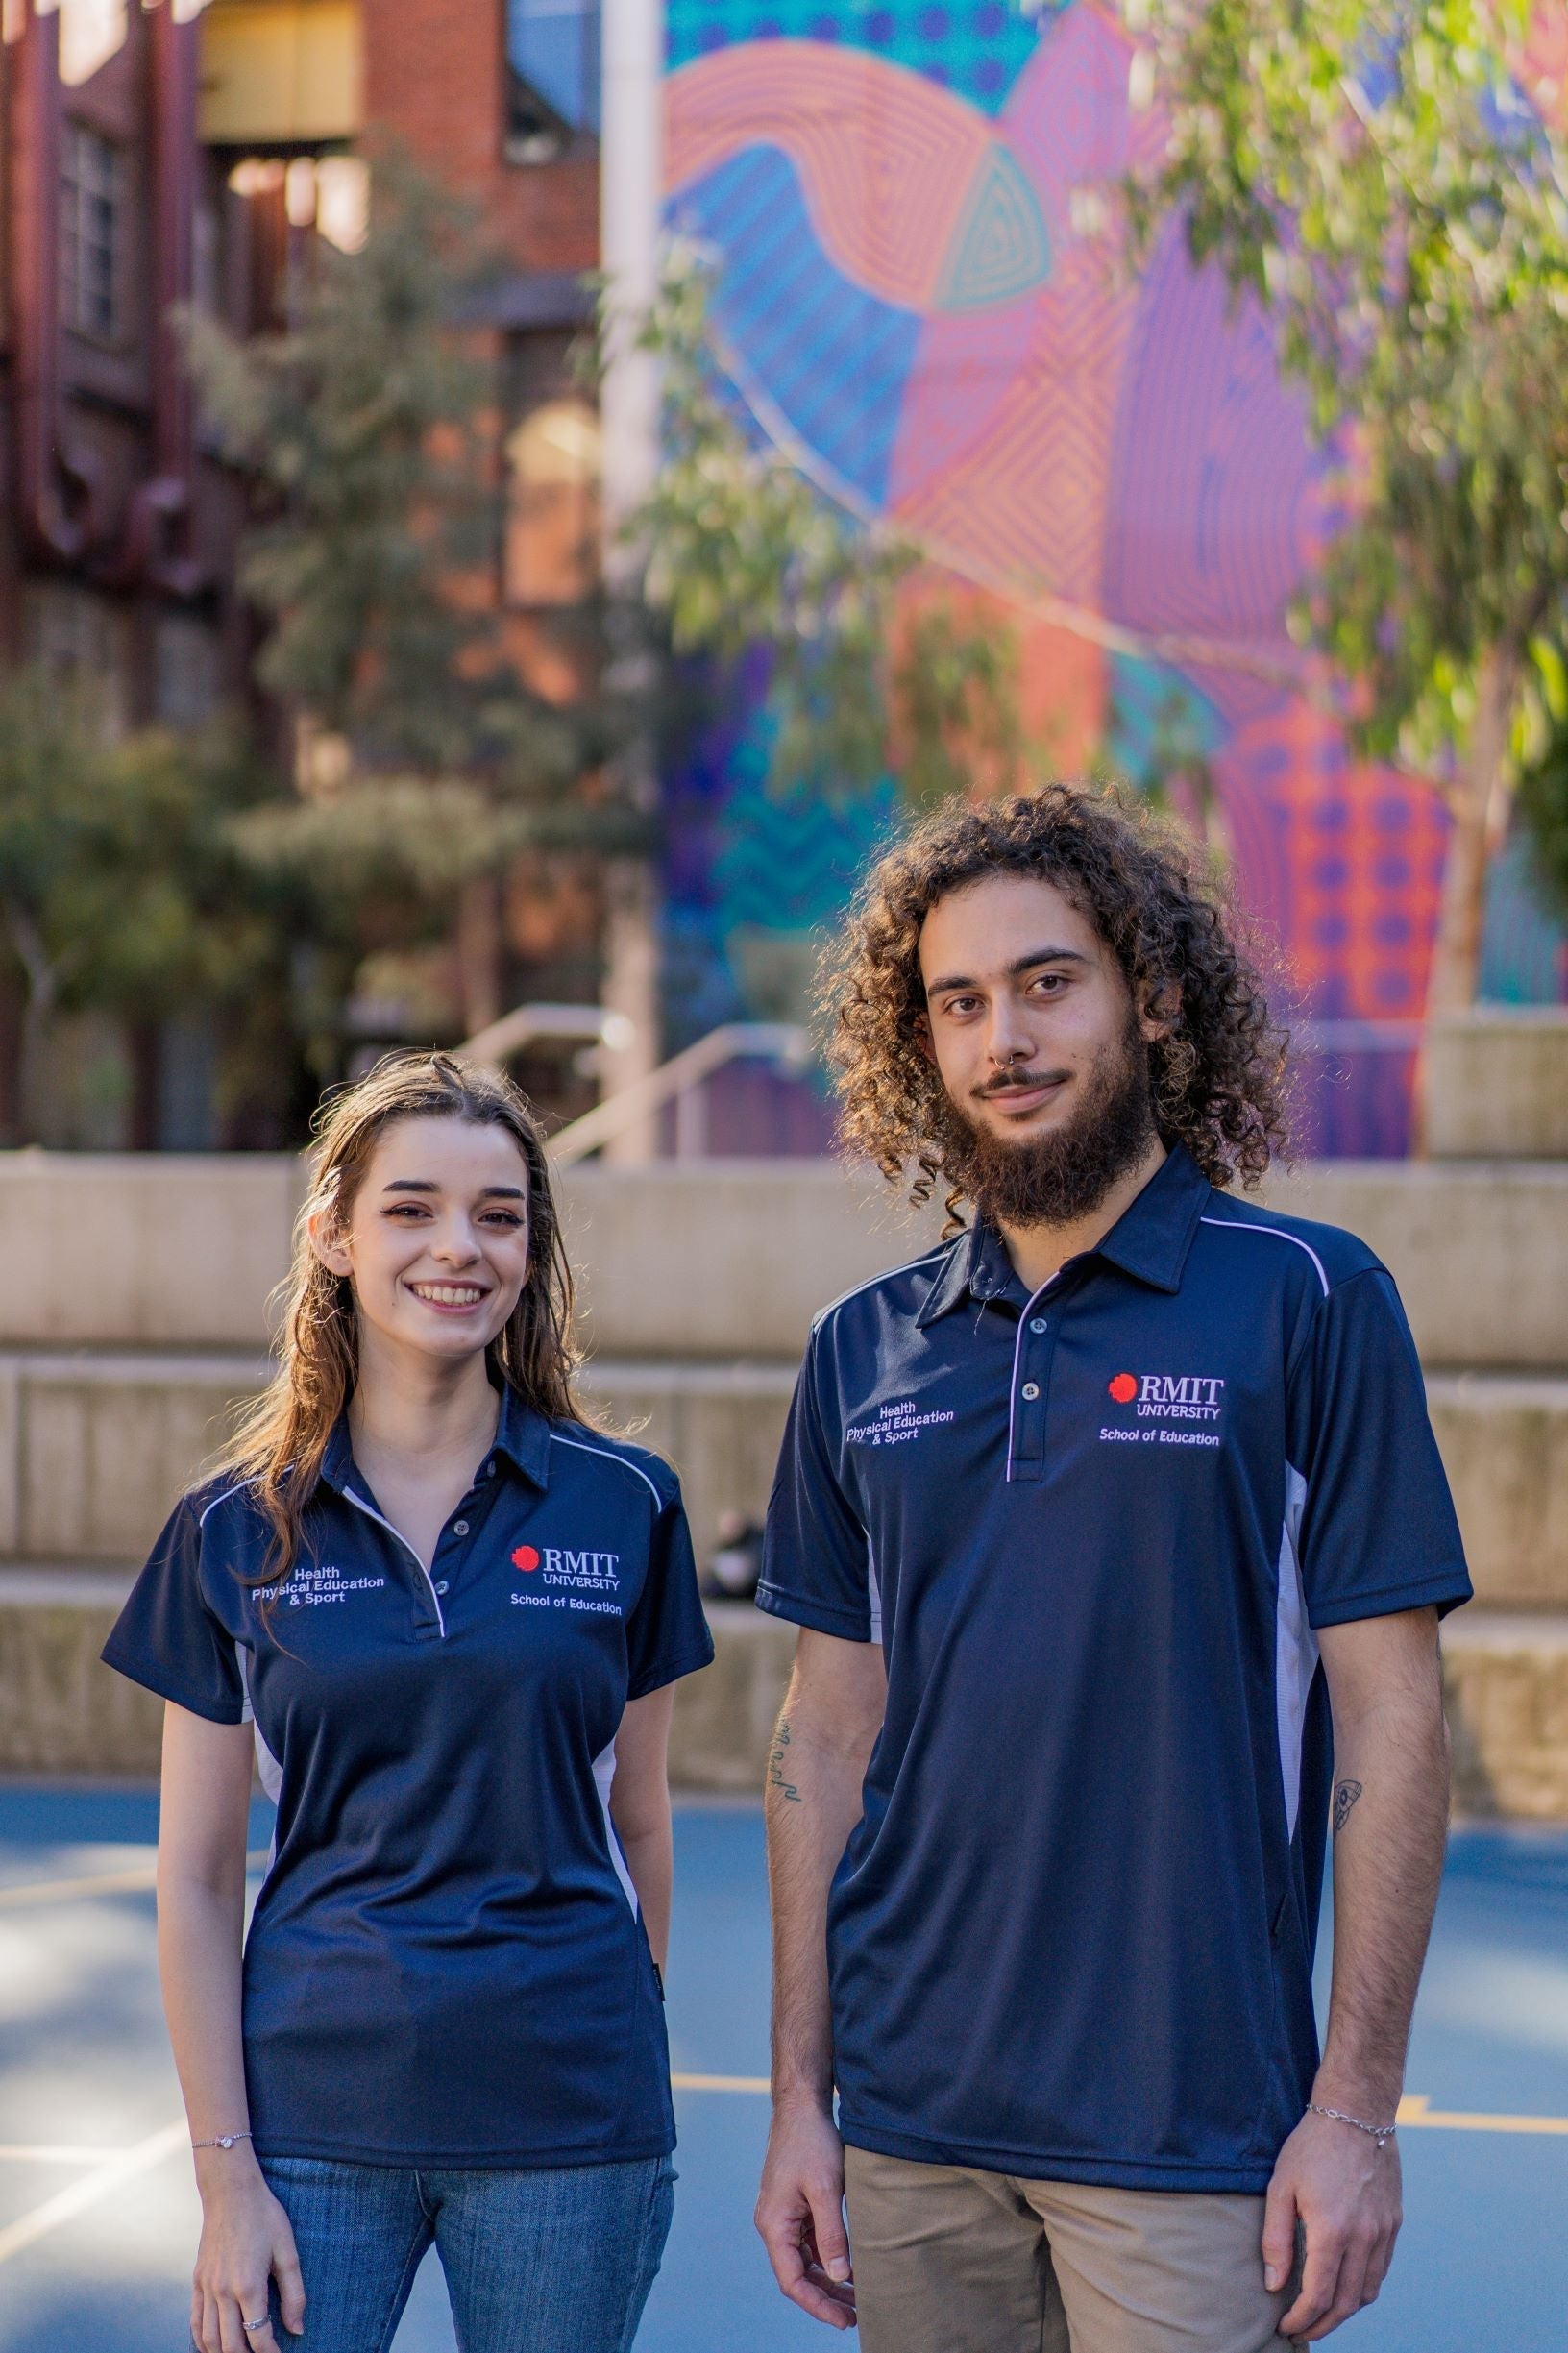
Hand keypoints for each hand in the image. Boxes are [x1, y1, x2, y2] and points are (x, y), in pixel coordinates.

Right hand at [190, 2157, 305, 2352]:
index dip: (270, 2352)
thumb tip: (298, 2329)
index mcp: (249, 2286)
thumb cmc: (264, 2218)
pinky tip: (214, 2346)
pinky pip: (194, 2322)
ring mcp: (207, 2288)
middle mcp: (223, 2292)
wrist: (231, 2193)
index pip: (258, 2336)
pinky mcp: (197, 2282)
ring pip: (209, 2339)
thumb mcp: (288, 2252)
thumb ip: (294, 2294)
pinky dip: (202, 2341)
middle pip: (230, 2345)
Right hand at [755, 2096, 856, 2329]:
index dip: (817, 2305)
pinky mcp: (795, 2207)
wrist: (802, 2106)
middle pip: (798, 2275)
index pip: (792, 2281)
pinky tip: (850, 2267)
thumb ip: (832, 2235)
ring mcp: (784, 2216)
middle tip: (857, 2315)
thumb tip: (840, 2276)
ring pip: (805, 2261)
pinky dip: (828, 2258)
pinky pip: (809, 2243)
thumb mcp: (826, 2189)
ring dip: (829, 2280)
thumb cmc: (811, 2142)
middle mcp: (774, 2225)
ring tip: (858, 2298)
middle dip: (826, 2298)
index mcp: (773, 2225)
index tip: (844, 2320)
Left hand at [1263, 2108, 1401, 2341]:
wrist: (1356, 2113)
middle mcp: (1363, 2238)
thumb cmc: (1311, 2146)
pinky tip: (1345, 2287)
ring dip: (1344, 2311)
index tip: (1286, 2326)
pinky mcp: (1394, 2224)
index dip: (1301, 2318)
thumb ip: (1276, 2240)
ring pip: (1367, 2292)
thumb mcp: (1281, 2187)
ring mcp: (1383, 2232)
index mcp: (1332, 2231)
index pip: (1318, 2295)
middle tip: (1302, 2331)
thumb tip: (1274, 2285)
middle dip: (1323, 2325)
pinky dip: (1362, 2289)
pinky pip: (1381, 2270)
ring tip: (1321, 2314)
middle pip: (1346, 2304)